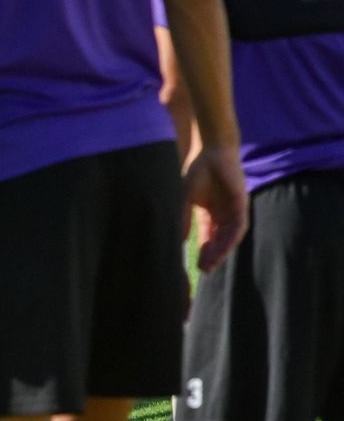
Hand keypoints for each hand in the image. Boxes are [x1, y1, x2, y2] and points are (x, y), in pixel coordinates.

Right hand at [183, 144, 247, 271]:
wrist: (211, 151)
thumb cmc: (197, 170)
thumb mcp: (186, 198)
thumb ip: (183, 218)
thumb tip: (178, 239)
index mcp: (209, 213)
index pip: (208, 237)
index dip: (203, 251)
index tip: (196, 265)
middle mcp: (223, 214)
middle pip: (219, 240)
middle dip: (212, 255)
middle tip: (204, 269)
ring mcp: (233, 210)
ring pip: (229, 237)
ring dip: (221, 251)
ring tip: (211, 263)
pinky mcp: (242, 205)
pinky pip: (239, 227)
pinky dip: (231, 238)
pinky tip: (223, 248)